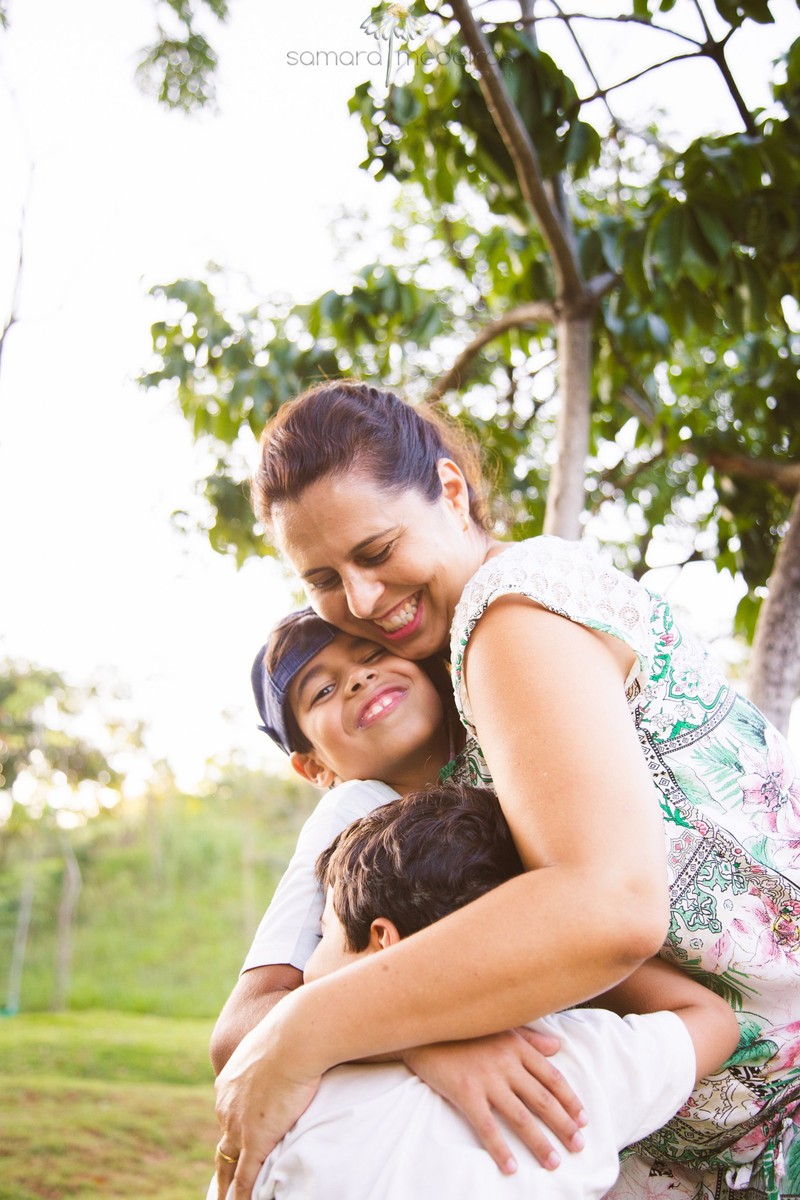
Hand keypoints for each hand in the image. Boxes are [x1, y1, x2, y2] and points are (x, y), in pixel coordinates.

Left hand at [213, 1009, 321, 1199]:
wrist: (296, 1035)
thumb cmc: (295, 1030)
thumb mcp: (277, 1040)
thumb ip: (278, 1053)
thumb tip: (294, 1047)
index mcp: (230, 1083)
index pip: (228, 1116)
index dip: (232, 1133)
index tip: (234, 1144)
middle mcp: (227, 1106)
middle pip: (223, 1144)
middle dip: (223, 1164)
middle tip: (221, 1184)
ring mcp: (239, 1125)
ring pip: (227, 1166)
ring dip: (225, 1187)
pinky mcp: (256, 1140)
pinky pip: (245, 1179)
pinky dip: (241, 1197)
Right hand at [402, 1028, 586, 1173]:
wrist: (424, 1026)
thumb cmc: (464, 1028)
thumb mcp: (501, 1026)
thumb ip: (530, 1038)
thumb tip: (557, 1046)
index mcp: (517, 1047)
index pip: (552, 1077)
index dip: (570, 1100)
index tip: (583, 1120)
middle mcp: (506, 1063)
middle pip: (542, 1099)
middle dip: (564, 1125)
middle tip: (579, 1146)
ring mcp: (486, 1078)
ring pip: (520, 1116)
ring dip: (539, 1142)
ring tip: (554, 1162)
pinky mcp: (465, 1092)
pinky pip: (487, 1126)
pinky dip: (500, 1148)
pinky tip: (510, 1166)